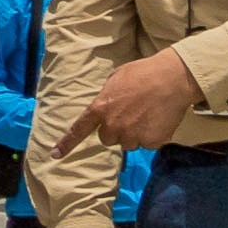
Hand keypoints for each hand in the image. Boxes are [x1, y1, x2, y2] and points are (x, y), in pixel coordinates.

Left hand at [79, 47, 204, 152]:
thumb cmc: (143, 72)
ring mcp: (132, 135)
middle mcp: (113, 125)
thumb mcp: (116, 79)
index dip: (67, 143)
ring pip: (128, 144)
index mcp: (100, 108)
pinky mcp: (151, 141)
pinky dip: (152, 136)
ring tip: (147, 115)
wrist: (172, 78)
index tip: (55, 155)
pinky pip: (147, 144)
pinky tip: (158, 120)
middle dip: (116, 130)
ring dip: (135, 134)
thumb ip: (106, 97)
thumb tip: (104, 106)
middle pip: (108, 139)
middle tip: (131, 115)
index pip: (79, 129)